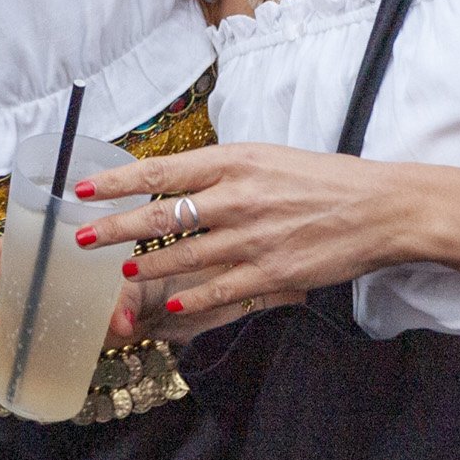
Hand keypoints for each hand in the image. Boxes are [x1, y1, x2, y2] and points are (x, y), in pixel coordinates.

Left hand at [61, 145, 412, 329]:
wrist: (379, 207)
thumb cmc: (319, 178)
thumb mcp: (264, 157)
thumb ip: (219, 171)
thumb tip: (171, 181)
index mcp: (232, 162)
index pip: (158, 172)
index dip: (114, 183)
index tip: (81, 190)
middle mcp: (236, 198)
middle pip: (159, 216)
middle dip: (113, 230)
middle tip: (79, 238)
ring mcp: (252, 239)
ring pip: (182, 256)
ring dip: (147, 267)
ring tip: (122, 273)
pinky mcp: (271, 274)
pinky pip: (219, 290)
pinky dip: (191, 297)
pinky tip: (171, 302)